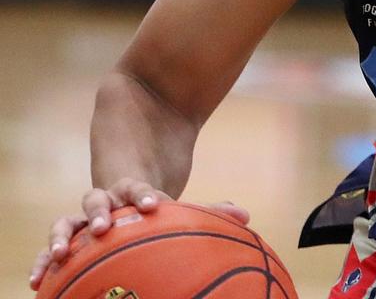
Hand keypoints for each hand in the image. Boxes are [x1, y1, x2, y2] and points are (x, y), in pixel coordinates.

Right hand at [29, 179, 248, 289]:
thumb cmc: (156, 204)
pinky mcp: (71, 236)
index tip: (156, 203)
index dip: (146, 194)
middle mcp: (106, 201)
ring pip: (67, 221)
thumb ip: (208, 209)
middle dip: (100, 212)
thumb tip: (245, 215)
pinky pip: (53, 246)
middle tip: (104, 227)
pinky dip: (43, 260)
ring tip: (58, 254)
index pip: (140, 189)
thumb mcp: (178, 204)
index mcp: (134, 191)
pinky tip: (37, 281)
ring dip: (61, 235)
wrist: (123, 186)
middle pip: (97, 200)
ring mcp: (84, 217)